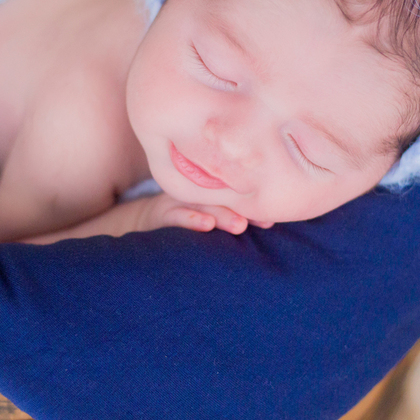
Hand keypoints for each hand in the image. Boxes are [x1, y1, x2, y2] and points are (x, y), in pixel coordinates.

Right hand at [136, 193, 273, 234]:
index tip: (271, 222)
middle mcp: (197, 193)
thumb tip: (270, 223)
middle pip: (223, 198)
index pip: (236, 197)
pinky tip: (206, 225)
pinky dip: (191, 219)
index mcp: (211, 194)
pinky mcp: (161, 211)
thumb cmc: (185, 217)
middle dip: (244, 210)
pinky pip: (176, 214)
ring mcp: (179, 200)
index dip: (254, 208)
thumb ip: (233, 215)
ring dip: (222, 215)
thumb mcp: (208, 214)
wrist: (147, 219)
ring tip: (240, 226)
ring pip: (203, 205)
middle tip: (263, 222)